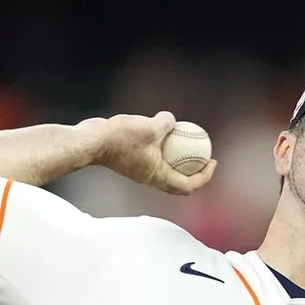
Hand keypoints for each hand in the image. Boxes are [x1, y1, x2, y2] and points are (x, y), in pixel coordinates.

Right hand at [79, 111, 216, 194]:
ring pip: (168, 170)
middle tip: (206, 156)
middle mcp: (152, 178)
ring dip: (179, 160)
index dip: (205, 176)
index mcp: (160, 177)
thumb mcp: (150, 127)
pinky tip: (166, 132)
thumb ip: (166, 123)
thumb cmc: (119, 138)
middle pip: (181, 182)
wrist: (91, 141)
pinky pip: (155, 158)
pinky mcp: (133, 161)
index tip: (213, 161)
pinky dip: (165, 150)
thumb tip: (173, 120)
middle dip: (196, 172)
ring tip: (188, 142)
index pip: (189, 185)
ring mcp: (142, 171)